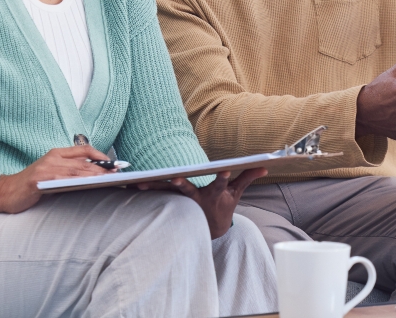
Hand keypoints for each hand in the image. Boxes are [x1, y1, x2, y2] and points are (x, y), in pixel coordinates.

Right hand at [0, 145, 111, 213]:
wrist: (6, 192)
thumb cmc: (31, 185)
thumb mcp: (51, 172)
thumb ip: (68, 170)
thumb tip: (94, 175)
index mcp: (56, 153)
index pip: (84, 150)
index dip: (101, 156)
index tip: (115, 164)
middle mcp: (52, 157)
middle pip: (83, 161)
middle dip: (103, 167)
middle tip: (118, 173)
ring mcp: (45, 168)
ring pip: (76, 170)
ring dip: (94, 175)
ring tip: (109, 179)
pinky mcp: (40, 180)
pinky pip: (62, 179)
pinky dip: (77, 181)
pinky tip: (88, 185)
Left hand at [135, 168, 267, 238]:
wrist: (210, 230)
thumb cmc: (223, 207)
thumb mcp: (236, 193)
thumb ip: (247, 177)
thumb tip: (264, 166)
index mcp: (214, 194)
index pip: (220, 183)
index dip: (222, 177)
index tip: (224, 170)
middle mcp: (197, 198)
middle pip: (188, 189)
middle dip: (181, 183)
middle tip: (174, 177)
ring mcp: (182, 201)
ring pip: (167, 192)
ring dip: (154, 188)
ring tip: (140, 184)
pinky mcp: (171, 201)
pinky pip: (157, 194)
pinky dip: (146, 190)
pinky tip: (131, 186)